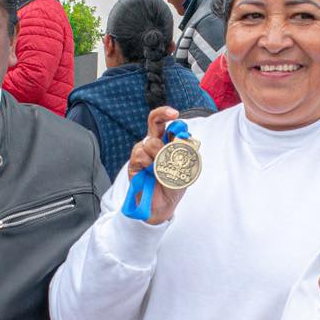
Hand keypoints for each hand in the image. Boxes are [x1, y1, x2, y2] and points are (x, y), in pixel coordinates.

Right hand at [126, 106, 187, 224]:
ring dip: (159, 154)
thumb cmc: (173, 186)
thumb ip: (184, 153)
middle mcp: (154, 144)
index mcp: (167, 143)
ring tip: (161, 169)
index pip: (166, 123)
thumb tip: (181, 137)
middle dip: (162, 114)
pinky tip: (150, 171)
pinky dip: (148, 163)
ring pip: (150, 141)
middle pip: (154, 120)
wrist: (162, 205)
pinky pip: (140, 154)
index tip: (175, 114)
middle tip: (173, 114)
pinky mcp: (134, 163)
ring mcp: (143, 152)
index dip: (168, 114)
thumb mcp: (185, 169)